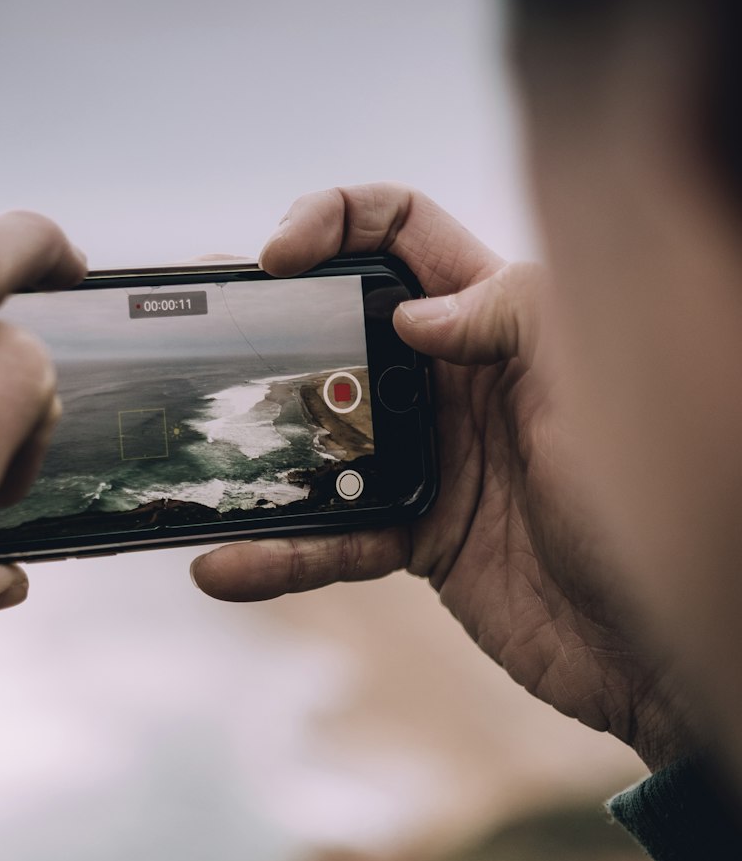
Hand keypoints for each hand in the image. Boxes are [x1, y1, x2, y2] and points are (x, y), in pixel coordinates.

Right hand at [190, 184, 692, 771]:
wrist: (667, 643)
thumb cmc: (650, 496)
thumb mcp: (594, 375)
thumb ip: (510, 314)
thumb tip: (410, 315)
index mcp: (495, 315)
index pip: (403, 229)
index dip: (336, 218)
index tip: (278, 256)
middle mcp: (453, 377)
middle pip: (338, 323)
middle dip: (266, 320)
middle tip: (204, 333)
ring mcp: (429, 456)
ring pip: (316, 434)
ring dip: (254, 443)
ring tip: (192, 453)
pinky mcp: (416, 537)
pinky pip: (328, 536)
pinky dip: (276, 552)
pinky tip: (225, 563)